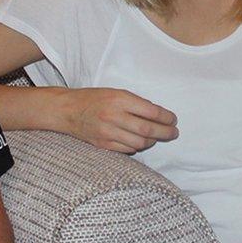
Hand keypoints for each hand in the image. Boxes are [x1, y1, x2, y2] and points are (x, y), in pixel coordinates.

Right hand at [63, 88, 177, 153]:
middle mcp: (113, 116)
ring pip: (140, 142)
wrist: (68, 110)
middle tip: (173, 133)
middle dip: (165, 132)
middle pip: (147, 130)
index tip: (173, 119)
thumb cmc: (94, 99)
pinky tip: (140, 141)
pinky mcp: (103, 144)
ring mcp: (108, 132)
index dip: (166, 117)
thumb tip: (158, 115)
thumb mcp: (116, 93)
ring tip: (157, 137)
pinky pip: (128, 149)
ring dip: (152, 141)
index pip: (151, 111)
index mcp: (119, 100)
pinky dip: (138, 146)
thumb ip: (136, 103)